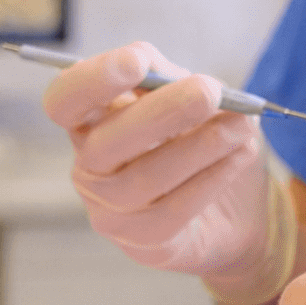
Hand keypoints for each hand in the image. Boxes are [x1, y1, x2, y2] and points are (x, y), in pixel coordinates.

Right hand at [42, 42, 294, 303]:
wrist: (238, 210)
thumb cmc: (204, 140)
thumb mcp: (190, 97)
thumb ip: (168, 76)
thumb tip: (152, 63)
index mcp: (90, 122)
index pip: (64, 101)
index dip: (92, 80)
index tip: (137, 61)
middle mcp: (91, 167)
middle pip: (107, 141)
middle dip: (162, 111)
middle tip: (209, 91)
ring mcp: (112, 210)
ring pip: (147, 177)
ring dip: (201, 146)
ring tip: (241, 125)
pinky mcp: (144, 243)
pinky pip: (174, 210)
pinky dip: (211, 178)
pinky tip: (239, 157)